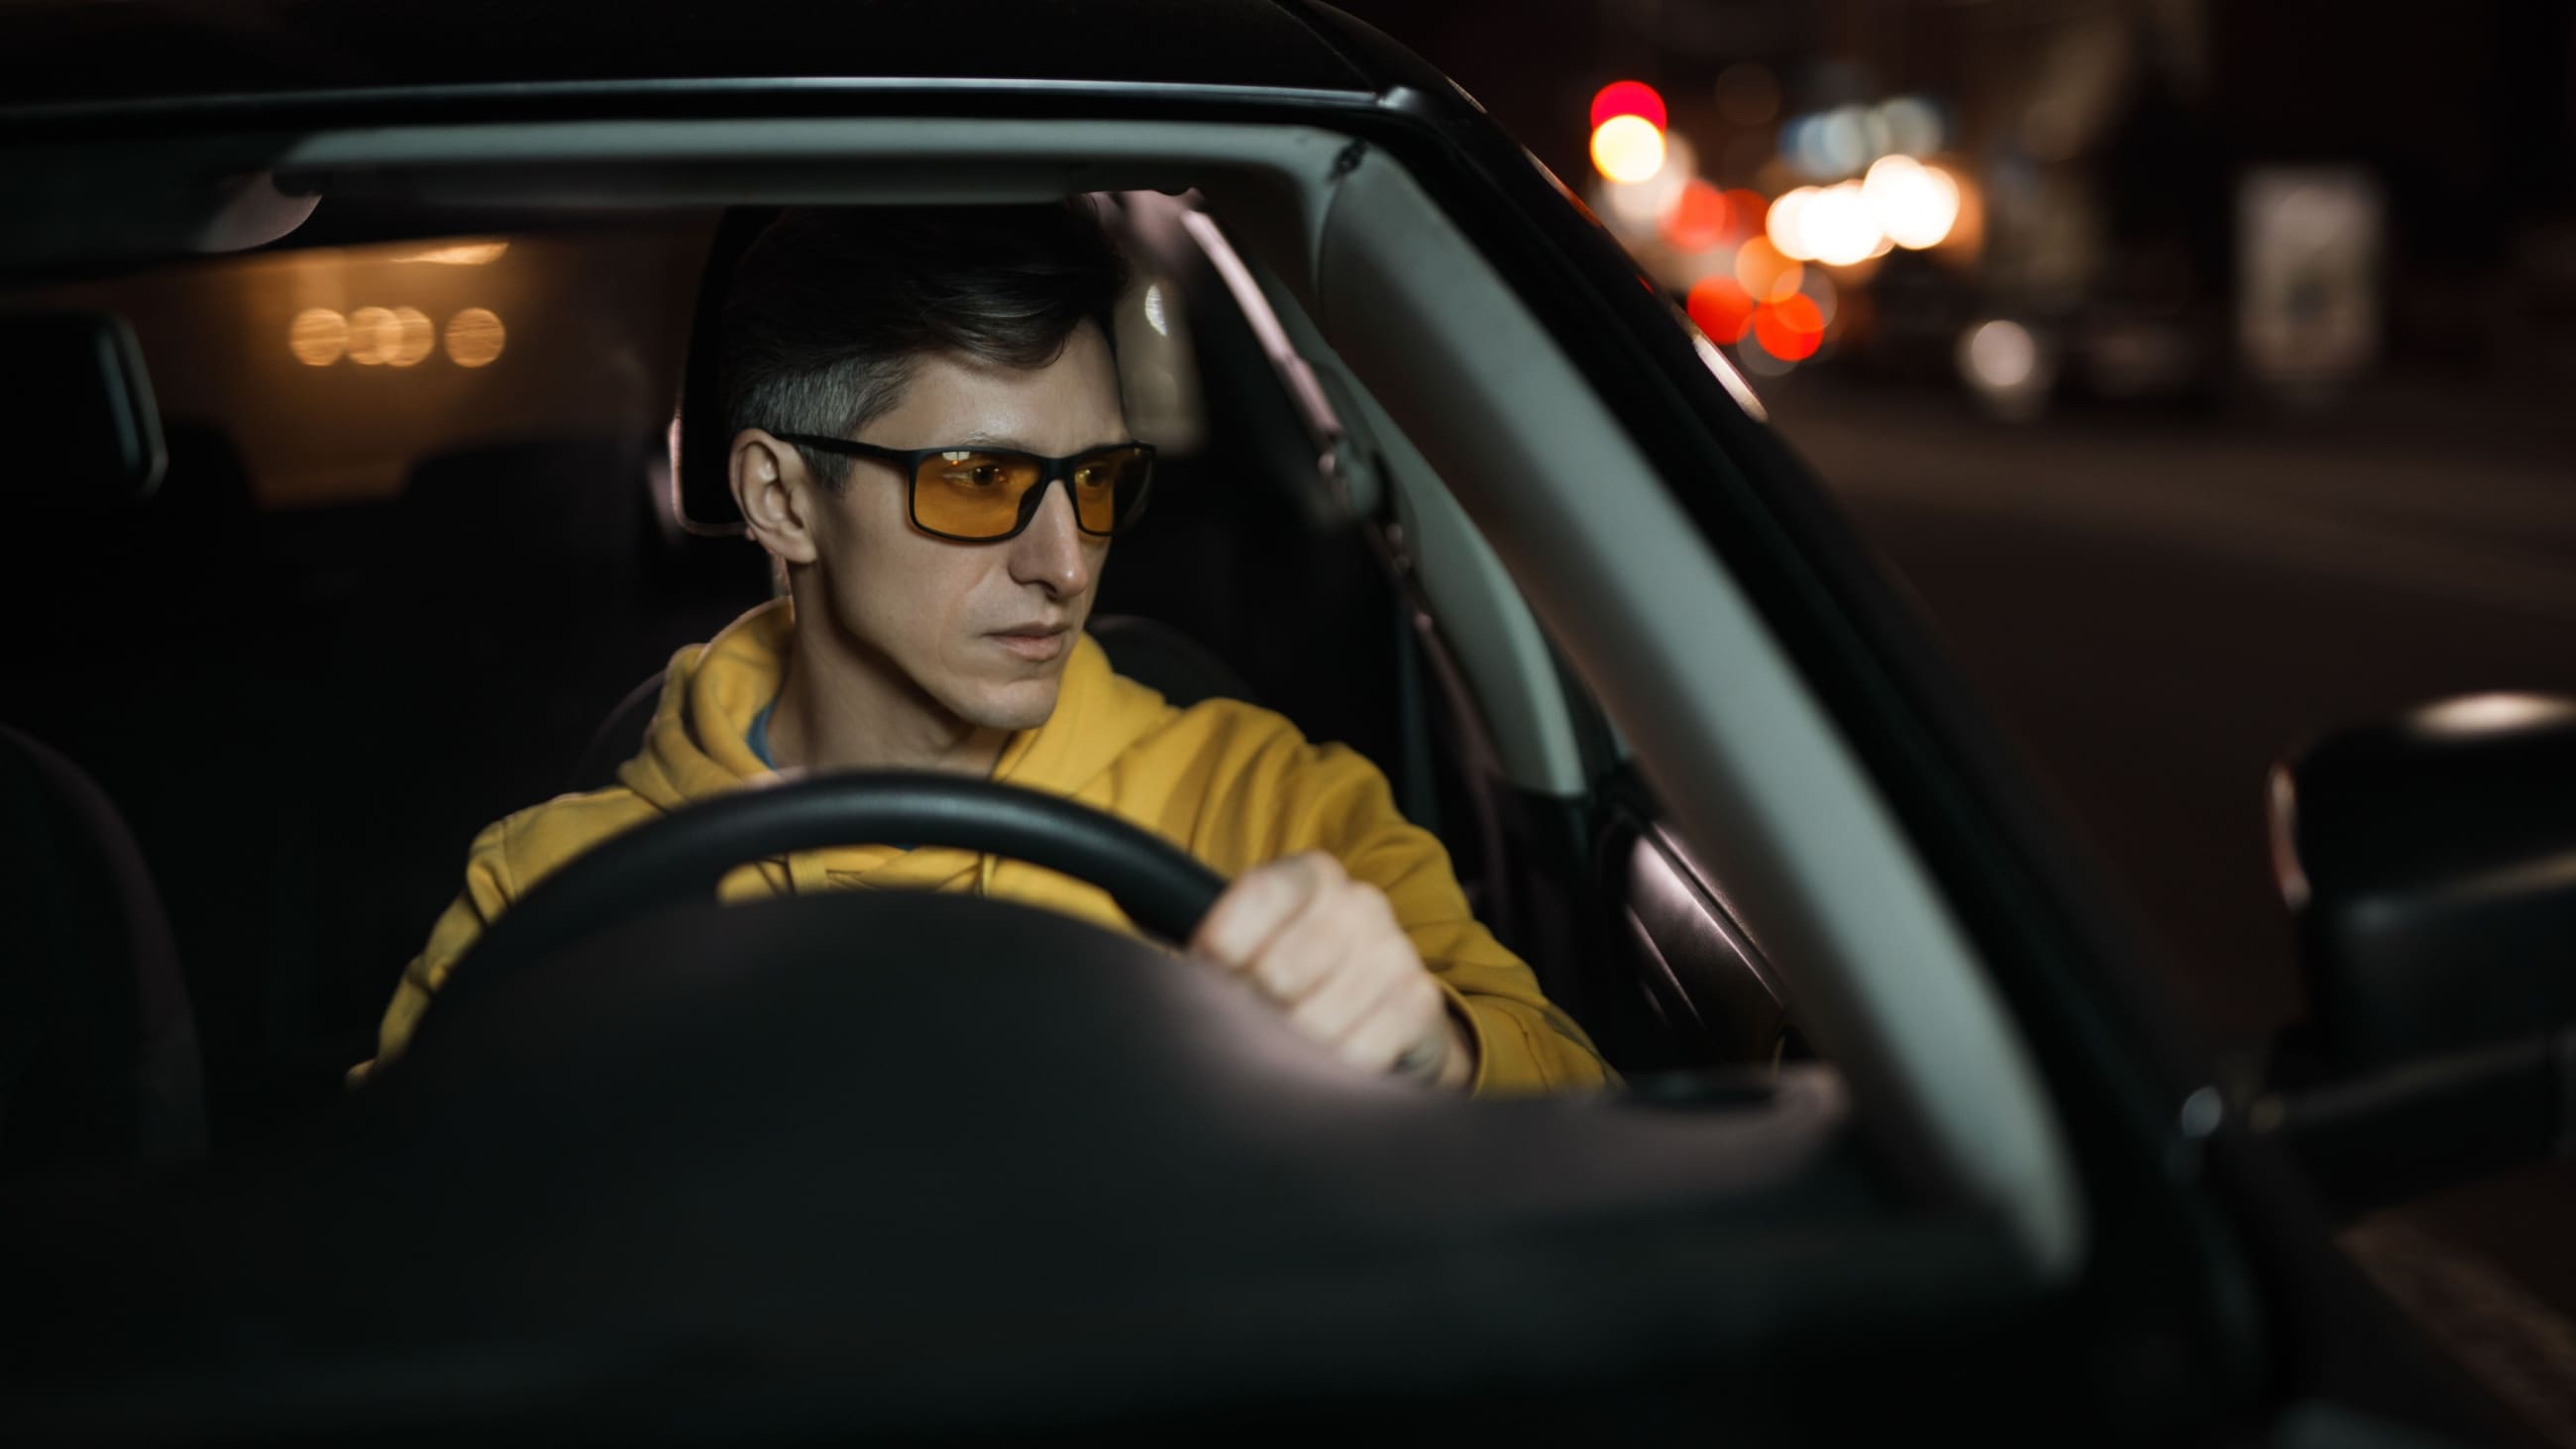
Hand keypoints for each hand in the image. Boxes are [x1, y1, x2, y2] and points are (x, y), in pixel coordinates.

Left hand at [1187, 851, 1472, 1088]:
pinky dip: (1330, 1075)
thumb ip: (1216, 954)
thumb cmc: (1296, 987)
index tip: (1210, 978)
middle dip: (1252, 1017)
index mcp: (1310, 875)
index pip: (1257, 895)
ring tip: (1288, 1054)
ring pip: (1313, 1023)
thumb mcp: (1252, 953)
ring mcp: (1394, 950)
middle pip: (1277, 972)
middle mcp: (1359, 902)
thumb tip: (1172, 979)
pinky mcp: (1418, 1002)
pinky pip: (1356, 1053)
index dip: (1220, 949)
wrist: (1383, 1021)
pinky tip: (1327, 1068)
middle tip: (1252, 1030)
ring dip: (1289, 1056)